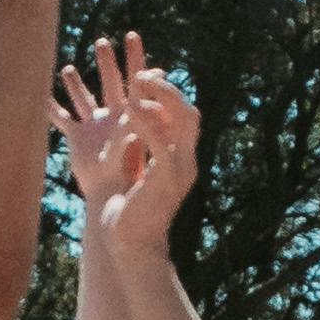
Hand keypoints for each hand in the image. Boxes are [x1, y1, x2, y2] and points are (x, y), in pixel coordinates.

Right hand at [55, 32, 148, 202]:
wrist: (110, 198)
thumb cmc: (127, 174)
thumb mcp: (134, 141)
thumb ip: (136, 115)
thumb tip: (146, 94)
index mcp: (130, 115)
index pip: (136, 80)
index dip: (136, 58)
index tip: (134, 36)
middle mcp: (112, 117)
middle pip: (109, 82)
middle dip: (107, 62)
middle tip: (103, 40)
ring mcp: (93, 127)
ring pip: (82, 98)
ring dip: (75, 83)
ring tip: (67, 68)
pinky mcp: (77, 139)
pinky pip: (61, 118)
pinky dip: (49, 107)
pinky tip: (37, 96)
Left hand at [96, 63, 200, 256]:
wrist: (130, 244)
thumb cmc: (130, 212)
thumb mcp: (140, 174)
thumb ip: (146, 151)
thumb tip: (139, 125)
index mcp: (182, 160)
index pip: (186, 117)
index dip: (168, 96)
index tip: (145, 81)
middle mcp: (186, 162)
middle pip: (189, 113)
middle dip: (167, 90)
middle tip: (142, 75)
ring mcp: (180, 170)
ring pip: (182, 121)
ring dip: (160, 97)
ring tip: (137, 83)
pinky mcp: (165, 179)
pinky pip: (160, 141)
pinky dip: (147, 121)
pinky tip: (130, 108)